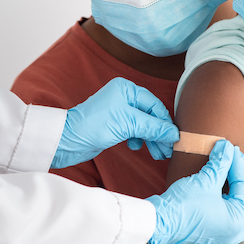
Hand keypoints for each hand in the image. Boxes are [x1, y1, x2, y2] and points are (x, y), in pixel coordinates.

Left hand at [53, 77, 179, 168]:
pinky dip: (138, 139)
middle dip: (159, 134)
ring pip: (143, 125)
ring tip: (157, 154)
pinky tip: (135, 147)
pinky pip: (134, 131)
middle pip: (151, 116)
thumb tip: (175, 134)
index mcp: (127, 89)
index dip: (166, 123)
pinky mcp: (114, 124)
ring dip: (151, 139)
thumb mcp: (128, 124)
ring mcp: (119, 111)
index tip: (174, 139)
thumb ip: (153, 128)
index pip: (155, 106)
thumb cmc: (94, 126)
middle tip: (167, 151)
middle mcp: (124, 97)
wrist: (68, 140)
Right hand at [140, 140, 243, 243]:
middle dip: (242, 185)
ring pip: (240, 228)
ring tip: (230, 195)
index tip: (229, 149)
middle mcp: (233, 234)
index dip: (236, 164)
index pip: (242, 185)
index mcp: (238, 218)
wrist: (159, 223)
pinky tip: (223, 235)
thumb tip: (227, 148)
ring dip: (238, 211)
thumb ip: (220, 163)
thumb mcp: (205, 180)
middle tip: (232, 168)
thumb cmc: (184, 203)